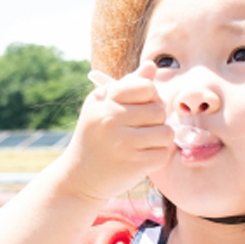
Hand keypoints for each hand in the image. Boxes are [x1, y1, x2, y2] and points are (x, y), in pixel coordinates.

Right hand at [57, 62, 173, 201]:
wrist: (78, 177)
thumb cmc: (95, 137)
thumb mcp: (103, 106)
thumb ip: (129, 84)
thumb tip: (152, 66)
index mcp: (104, 99)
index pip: (146, 87)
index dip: (151, 97)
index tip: (142, 108)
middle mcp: (111, 118)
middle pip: (159, 110)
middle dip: (156, 120)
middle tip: (140, 130)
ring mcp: (122, 142)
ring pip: (166, 132)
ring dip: (160, 139)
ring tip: (144, 143)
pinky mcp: (133, 164)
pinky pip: (164, 154)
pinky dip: (158, 156)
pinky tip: (143, 157)